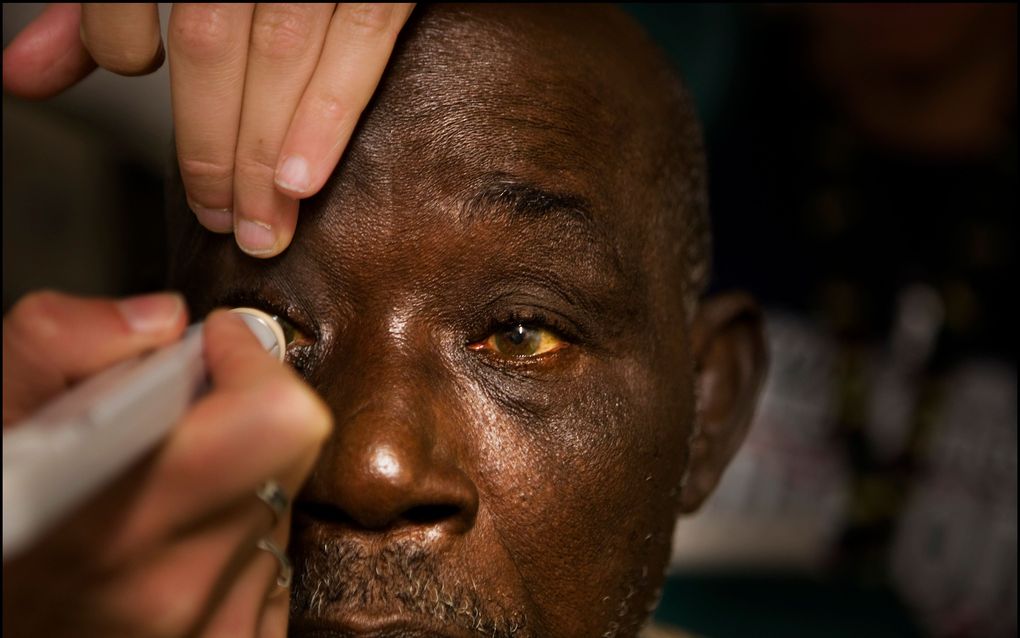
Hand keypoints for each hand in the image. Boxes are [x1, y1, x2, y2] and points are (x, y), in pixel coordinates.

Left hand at [2, 3, 414, 257]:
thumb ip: (95, 11)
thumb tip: (24, 77)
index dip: (119, 41)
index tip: (140, 78)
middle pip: (212, 48)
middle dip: (210, 149)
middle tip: (223, 222)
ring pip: (280, 60)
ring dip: (265, 156)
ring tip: (263, 225)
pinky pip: (361, 41)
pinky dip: (330, 114)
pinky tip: (305, 178)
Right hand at [2, 291, 331, 636]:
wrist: (3, 629)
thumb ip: (56, 345)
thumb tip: (160, 320)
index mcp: (112, 520)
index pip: (272, 420)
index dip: (249, 363)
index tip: (216, 347)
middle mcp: (174, 586)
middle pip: (289, 451)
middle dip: (245, 410)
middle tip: (185, 413)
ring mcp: (216, 628)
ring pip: (282, 505)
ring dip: (240, 478)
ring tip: (165, 488)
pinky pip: (279, 563)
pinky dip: (241, 536)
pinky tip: (180, 539)